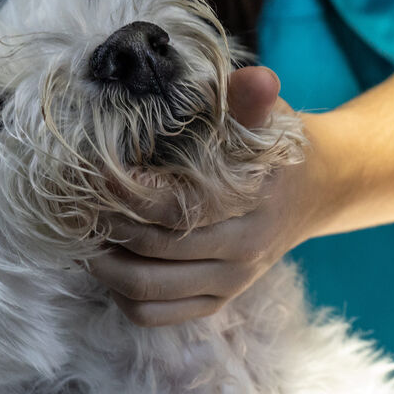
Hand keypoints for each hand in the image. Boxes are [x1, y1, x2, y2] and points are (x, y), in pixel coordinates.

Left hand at [89, 66, 331, 325]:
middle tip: (77, 201)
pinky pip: (154, 314)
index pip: (178, 211)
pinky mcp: (216, 301)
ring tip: (83, 234)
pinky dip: (120, 294)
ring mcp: (230, 283)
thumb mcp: (270, 118)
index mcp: (253, 208)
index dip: (128, 195)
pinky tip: (109, 263)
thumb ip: (253, 103)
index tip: (94, 171)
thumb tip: (259, 80)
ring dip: (104, 266)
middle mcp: (242, 253)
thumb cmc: (276, 148)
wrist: (316, 191)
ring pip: (146, 292)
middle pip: (153, 252)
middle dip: (106, 226)